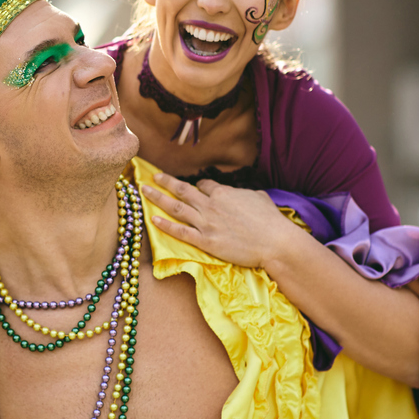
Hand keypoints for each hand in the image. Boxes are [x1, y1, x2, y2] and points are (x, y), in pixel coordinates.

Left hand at [142, 173, 298, 268]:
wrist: (275, 242)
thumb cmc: (271, 221)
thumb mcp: (260, 198)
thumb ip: (246, 194)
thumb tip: (245, 194)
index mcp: (224, 193)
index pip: (203, 185)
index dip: (196, 185)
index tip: (192, 186)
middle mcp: (210, 205)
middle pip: (183, 190)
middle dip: (166, 182)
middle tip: (153, 176)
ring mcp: (206, 223)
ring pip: (176, 207)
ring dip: (157, 197)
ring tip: (144, 191)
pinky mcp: (205, 241)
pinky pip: (179, 231)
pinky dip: (164, 225)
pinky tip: (151, 219)